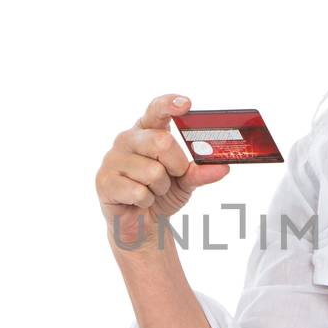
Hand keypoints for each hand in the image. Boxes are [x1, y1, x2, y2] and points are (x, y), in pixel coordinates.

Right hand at [96, 94, 229, 248]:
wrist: (142, 223)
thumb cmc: (162, 194)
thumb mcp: (186, 181)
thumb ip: (201, 171)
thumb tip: (223, 168)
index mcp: (147, 130)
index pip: (156, 110)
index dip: (170, 104)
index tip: (186, 104)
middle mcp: (127, 139)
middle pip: (162, 142)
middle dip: (176, 165)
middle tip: (173, 176)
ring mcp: (112, 159)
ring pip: (153, 172)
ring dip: (160, 189)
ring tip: (150, 191)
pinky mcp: (104, 181)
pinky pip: (139, 192)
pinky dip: (147, 201)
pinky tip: (138, 201)